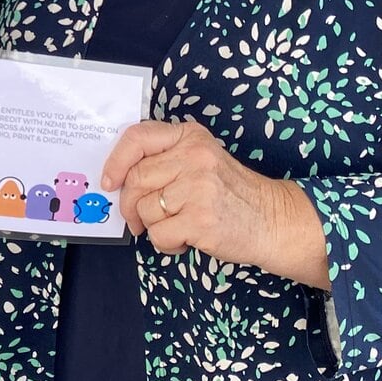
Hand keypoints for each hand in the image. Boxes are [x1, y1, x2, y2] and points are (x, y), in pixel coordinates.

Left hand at [101, 121, 329, 287]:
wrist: (272, 219)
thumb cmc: (230, 192)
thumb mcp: (202, 159)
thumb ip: (165, 159)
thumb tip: (117, 179)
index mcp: (191, 137)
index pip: (137, 138)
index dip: (116, 161)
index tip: (108, 181)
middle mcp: (194, 157)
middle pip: (135, 180)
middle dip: (130, 205)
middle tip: (138, 219)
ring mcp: (199, 188)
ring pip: (145, 210)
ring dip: (152, 227)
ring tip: (177, 226)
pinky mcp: (201, 220)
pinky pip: (159, 235)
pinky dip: (166, 243)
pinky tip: (186, 238)